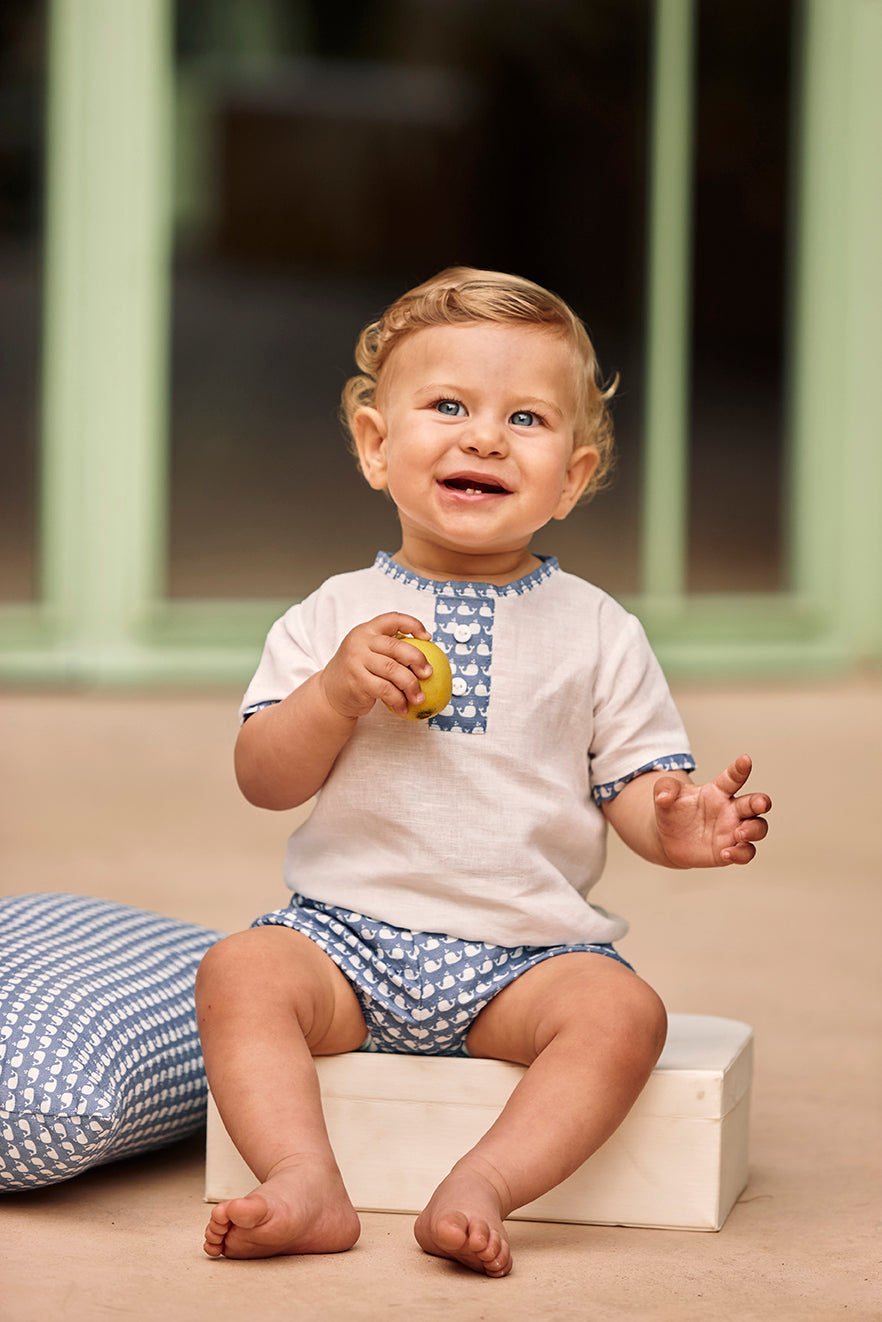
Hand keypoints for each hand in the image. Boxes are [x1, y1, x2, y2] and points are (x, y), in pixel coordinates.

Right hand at [319, 613, 435, 719]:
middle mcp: (360, 642)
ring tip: (419, 698)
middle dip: (418, 660)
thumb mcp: (369, 653)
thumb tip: (427, 656)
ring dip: (411, 686)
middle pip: (397, 647)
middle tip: (428, 673)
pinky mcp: (356, 681)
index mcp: (367, 630)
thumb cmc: (358, 672)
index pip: (393, 619)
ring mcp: (356, 660)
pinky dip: (399, 700)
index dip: (413, 624)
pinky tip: (404, 708)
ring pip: (394, 671)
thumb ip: (390, 650)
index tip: (428, 637)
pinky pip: (386, 690)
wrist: (330, 692)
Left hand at [653, 754, 770, 867]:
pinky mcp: (731, 850)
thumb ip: (664, 788)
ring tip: (739, 833)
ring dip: (754, 830)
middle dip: (761, 802)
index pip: (732, 777)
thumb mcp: (664, 793)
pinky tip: (727, 853)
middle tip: (760, 804)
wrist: (668, 839)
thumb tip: (663, 796)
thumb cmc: (673, 810)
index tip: (745, 759)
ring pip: (758, 828)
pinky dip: (741, 853)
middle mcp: (731, 809)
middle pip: (755, 803)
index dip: (740, 768)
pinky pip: (746, 852)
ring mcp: (734, 830)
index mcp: (718, 791)